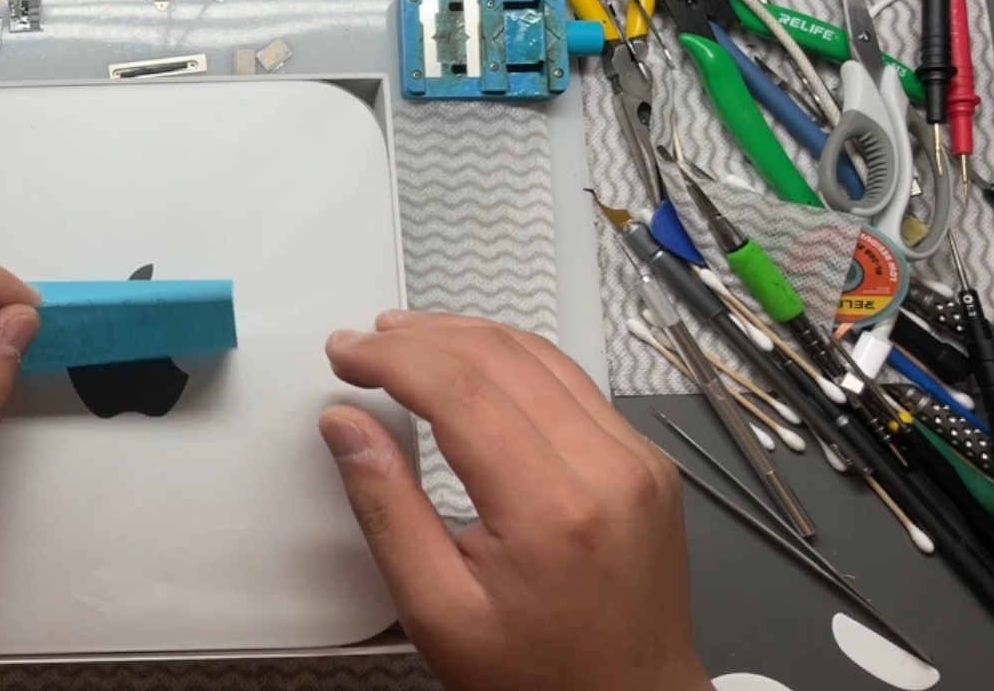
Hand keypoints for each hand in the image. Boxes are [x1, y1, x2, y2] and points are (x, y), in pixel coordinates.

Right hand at [318, 311, 709, 690]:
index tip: (347, 354)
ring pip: (541, 355)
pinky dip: (513, 361)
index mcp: (553, 510)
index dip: (391, 358)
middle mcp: (608, 471)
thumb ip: (385, 507)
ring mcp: (637, 462)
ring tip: (407, 340)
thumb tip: (348, 427)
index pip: (460, 389)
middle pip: (501, 356)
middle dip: (420, 337)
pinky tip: (472, 367)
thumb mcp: (436, 609)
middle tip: (365, 342)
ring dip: (466, 336)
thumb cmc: (540, 677)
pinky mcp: (646, 462)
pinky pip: (573, 383)